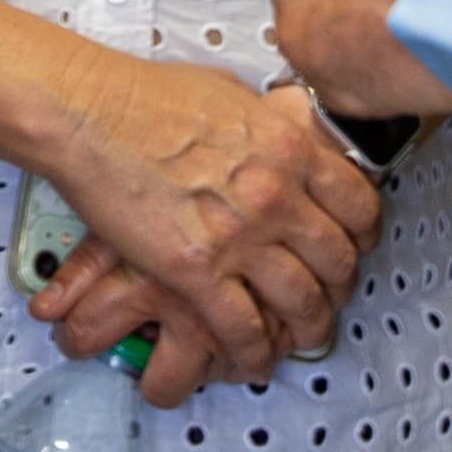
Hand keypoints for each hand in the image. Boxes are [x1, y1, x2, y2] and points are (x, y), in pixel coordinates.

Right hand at [17, 56, 383, 405]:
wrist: (89, 112)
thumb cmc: (143, 96)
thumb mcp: (229, 93)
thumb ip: (265, 123)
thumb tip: (276, 130)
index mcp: (288, 146)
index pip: (358, 204)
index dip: (362, 235)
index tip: (354, 247)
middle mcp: (276, 192)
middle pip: (337, 259)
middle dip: (339, 287)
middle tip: (329, 297)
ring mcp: (239, 234)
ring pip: (302, 300)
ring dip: (307, 327)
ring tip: (301, 338)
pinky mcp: (196, 269)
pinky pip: (244, 327)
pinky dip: (254, 351)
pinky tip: (252, 358)